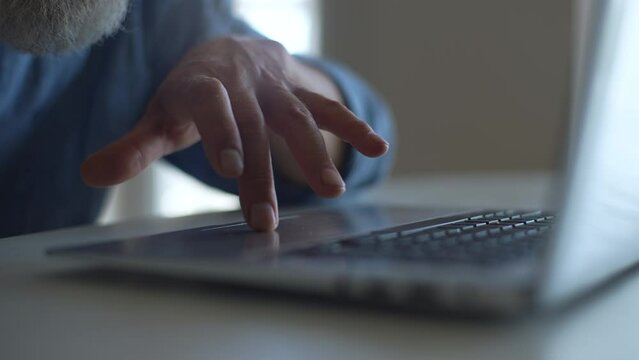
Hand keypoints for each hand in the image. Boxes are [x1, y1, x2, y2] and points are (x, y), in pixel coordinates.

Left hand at [81, 36, 388, 230]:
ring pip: (298, 118)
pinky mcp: (300, 92)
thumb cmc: (189, 94)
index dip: (223, 132)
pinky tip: (377, 147)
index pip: (212, 105)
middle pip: (255, 127)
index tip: (232, 168)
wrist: (225, 53)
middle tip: (266, 221)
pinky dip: (352, 126)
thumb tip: (90, 174)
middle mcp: (242, 82)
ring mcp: (276, 87)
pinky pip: (328, 107)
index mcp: (202, 85)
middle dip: (263, 174)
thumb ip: (133, 147)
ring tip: (331, 192)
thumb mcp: (160, 116)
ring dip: (316, 155)